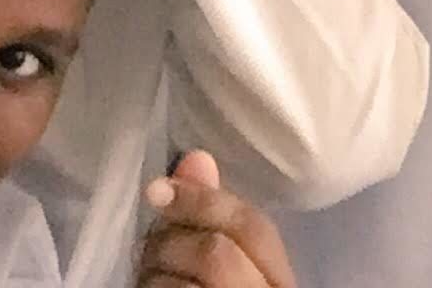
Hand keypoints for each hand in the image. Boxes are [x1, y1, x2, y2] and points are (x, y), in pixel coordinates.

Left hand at [140, 151, 294, 287]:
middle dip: (172, 242)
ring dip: (151, 275)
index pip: (257, 228)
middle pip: (217, 254)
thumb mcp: (218, 266)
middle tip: (153, 250)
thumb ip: (212, 220)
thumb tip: (195, 157)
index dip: (206, 199)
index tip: (158, 189)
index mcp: (281, 283)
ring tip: (151, 280)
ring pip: (180, 285)